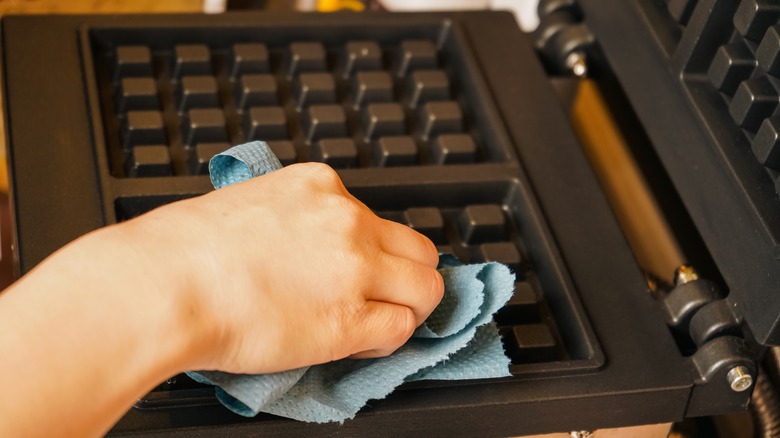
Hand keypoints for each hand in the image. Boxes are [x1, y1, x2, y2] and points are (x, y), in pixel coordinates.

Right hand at [121, 162, 443, 374]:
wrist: (162, 285)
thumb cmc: (181, 250)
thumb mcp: (248, 204)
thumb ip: (293, 219)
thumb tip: (307, 248)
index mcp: (319, 185)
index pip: (377, 219)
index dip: (374, 251)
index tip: (361, 268)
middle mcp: (346, 220)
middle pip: (418, 249)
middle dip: (406, 277)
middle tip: (384, 296)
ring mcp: (354, 268)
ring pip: (425, 287)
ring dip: (407, 307)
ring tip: (375, 322)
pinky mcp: (349, 319)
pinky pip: (402, 328)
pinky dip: (386, 340)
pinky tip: (358, 342)